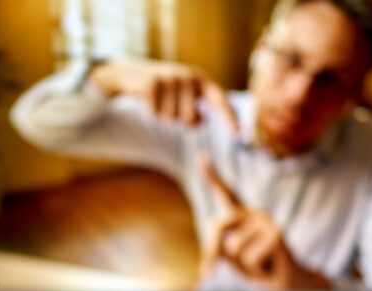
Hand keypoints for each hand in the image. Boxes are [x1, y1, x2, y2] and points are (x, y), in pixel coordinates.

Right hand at [89, 58, 238, 130]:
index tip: (240, 134)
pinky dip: (151, 113)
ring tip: (159, 101)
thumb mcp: (181, 98)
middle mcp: (188, 76)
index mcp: (200, 80)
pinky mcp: (153, 83)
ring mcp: (171, 78)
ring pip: (172, 119)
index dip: (229, 117)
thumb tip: (201, 122)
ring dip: (163, 116)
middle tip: (170, 107)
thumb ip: (195, 111)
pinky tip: (148, 101)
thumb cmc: (163, 91)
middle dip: (180, 121)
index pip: (219, 100)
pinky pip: (156, 114)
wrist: (131, 74)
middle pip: (190, 119)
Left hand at [197, 157, 330, 290]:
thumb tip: (215, 251)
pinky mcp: (277, 234)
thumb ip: (218, 249)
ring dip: (242, 265)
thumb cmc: (257, 268)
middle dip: (212, 251)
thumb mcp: (231, 258)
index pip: (226, 192)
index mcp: (243, 215)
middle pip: (219, 224)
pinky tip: (269, 266)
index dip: (212, 176)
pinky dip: (255, 270)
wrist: (287, 283)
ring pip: (233, 247)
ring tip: (260, 263)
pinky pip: (249, 258)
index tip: (201, 156)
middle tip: (213, 272)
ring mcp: (267, 221)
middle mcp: (255, 212)